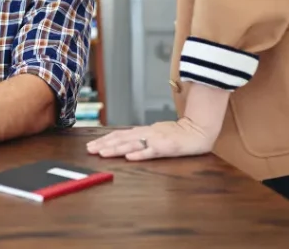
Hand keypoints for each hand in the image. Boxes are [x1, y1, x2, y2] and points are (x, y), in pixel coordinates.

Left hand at [85, 117, 214, 160]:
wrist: (198, 130)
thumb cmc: (178, 133)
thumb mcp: (156, 133)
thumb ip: (142, 137)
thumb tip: (124, 142)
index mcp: (143, 131)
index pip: (120, 135)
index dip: (104, 140)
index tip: (91, 145)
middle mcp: (147, 133)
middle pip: (122, 139)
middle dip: (104, 144)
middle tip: (89, 150)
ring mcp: (156, 140)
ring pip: (132, 144)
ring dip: (116, 149)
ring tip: (102, 153)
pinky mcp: (167, 147)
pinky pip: (151, 151)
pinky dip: (140, 154)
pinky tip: (129, 157)